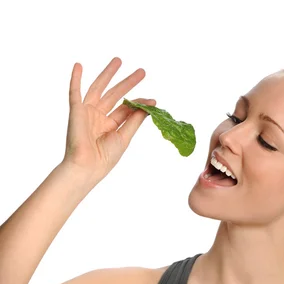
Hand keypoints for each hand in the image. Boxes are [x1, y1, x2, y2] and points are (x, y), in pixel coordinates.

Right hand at [63, 57, 155, 182]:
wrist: (87, 166)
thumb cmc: (105, 157)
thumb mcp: (124, 137)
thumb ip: (135, 120)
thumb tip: (149, 106)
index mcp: (110, 126)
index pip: (126, 109)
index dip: (139, 103)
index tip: (153, 100)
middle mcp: (99, 118)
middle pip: (115, 95)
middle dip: (128, 83)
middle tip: (142, 72)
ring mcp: (87, 113)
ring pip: (99, 88)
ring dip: (108, 74)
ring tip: (119, 60)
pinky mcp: (76, 111)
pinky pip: (74, 92)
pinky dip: (75, 79)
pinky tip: (78, 65)